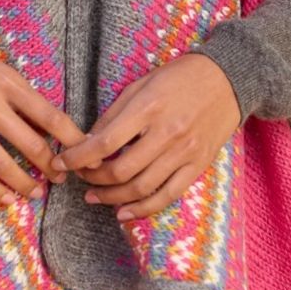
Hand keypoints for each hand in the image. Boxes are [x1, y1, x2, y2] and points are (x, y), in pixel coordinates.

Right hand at [0, 26, 88, 205]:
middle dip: (54, 167)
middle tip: (65, 177)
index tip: (87, 153)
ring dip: (26, 184)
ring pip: (5, 166)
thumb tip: (46, 124)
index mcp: (7, 81)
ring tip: (38, 192)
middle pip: (32, 146)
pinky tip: (7, 198)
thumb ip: (17, 93)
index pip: (51, 116)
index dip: (73, 139)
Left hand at [52, 51, 241, 222]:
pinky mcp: (198, 165)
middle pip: (121, 170)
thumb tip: (89, 141)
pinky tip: (124, 212)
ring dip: (112, 198)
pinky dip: (143, 209)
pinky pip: (168, 195)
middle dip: (94, 180)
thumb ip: (115, 113)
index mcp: (149, 107)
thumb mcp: (142, 84)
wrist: (229, 79)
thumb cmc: (181, 77)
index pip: (105, 141)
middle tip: (80, 179)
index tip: (61, 163)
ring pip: (141, 187)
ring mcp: (185, 152)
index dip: (78, 157)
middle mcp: (167, 132)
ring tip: (95, 197)